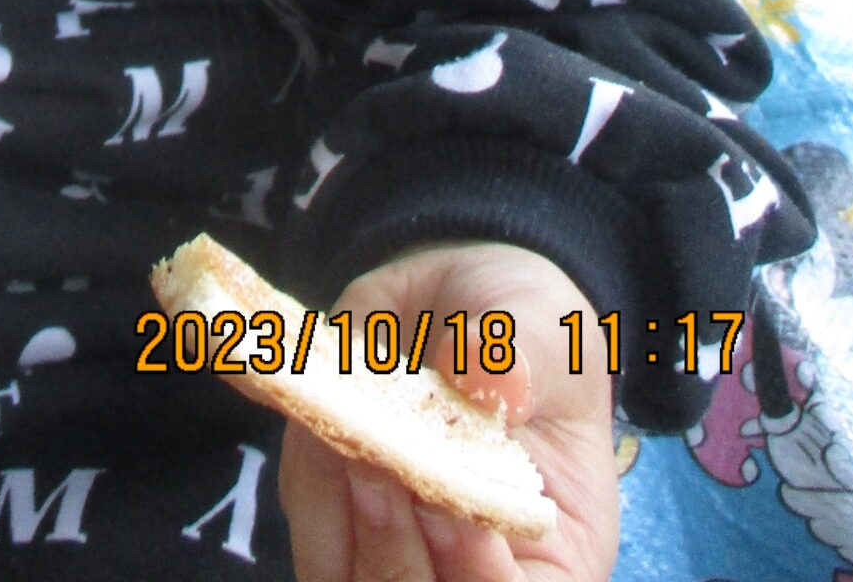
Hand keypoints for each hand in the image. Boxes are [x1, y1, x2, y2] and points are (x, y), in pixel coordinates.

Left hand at [277, 242, 617, 581]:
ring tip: (336, 430)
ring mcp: (396, 541)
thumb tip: (488, 376)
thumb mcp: (543, 327)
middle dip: (392, 548)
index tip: (452, 510)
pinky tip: (313, 407)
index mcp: (547, 558)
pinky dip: (305, 468)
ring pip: (344, 575)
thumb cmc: (529, 328)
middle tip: (376, 466)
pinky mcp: (339, 503)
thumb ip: (520, 354)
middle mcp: (464, 568)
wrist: (466, 297)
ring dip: (333, 510)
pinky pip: (307, 514)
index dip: (479, 576)